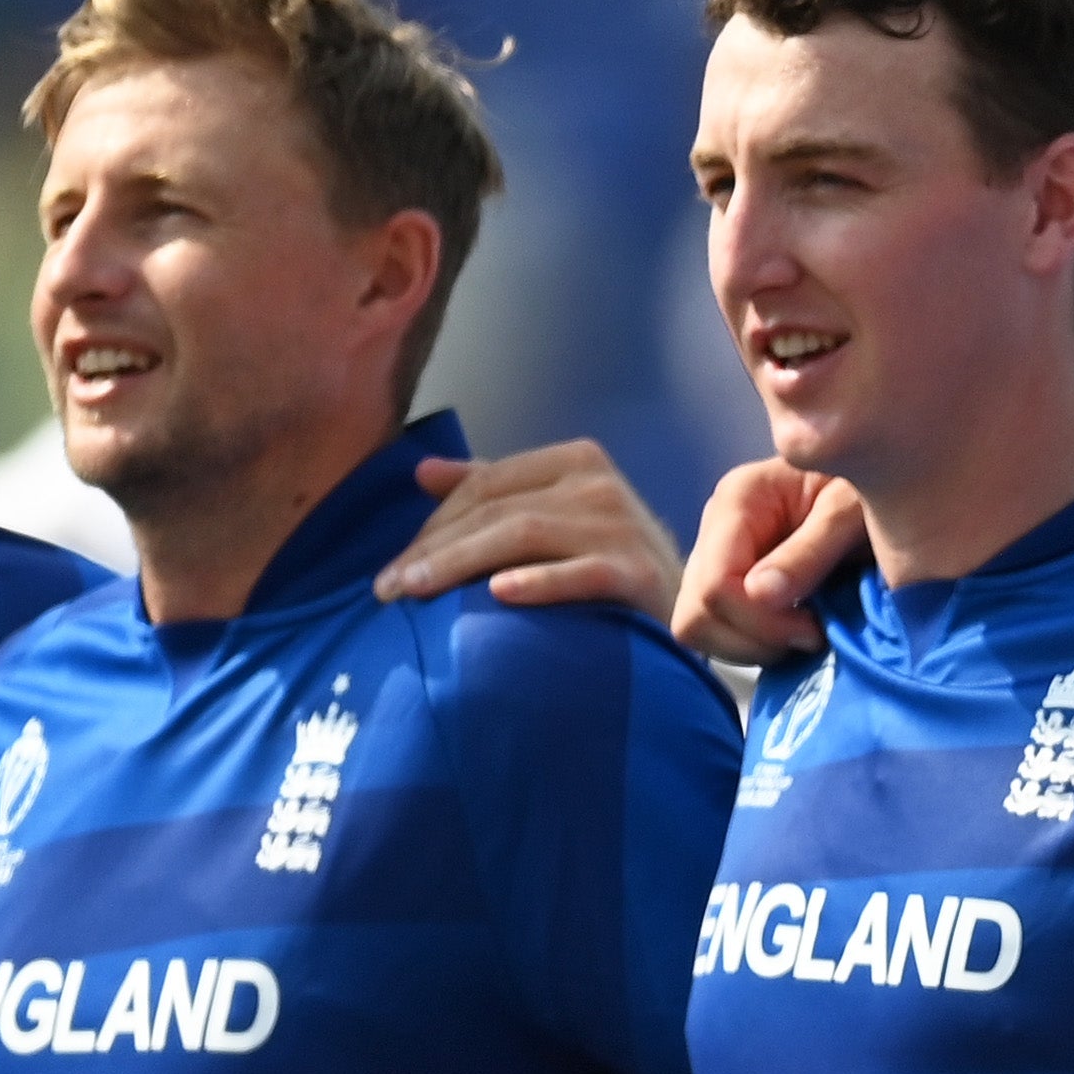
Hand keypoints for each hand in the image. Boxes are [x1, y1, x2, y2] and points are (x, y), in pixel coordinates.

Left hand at [374, 439, 684, 620]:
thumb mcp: (554, 518)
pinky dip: (538, 583)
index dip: (432, 524)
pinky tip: (498, 595)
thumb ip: (493, 492)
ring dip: (458, 565)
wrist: (687, 613)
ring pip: (522, 535)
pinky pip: (579, 573)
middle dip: (432, 550)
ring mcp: (622, 525)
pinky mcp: (639, 571)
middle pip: (496, 510)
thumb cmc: (607, 567)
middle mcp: (599, 484)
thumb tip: (421, 472)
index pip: (486, 485)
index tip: (393, 568)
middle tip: (386, 590)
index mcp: (576, 461)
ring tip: (413, 595)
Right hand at [676, 460, 875, 667]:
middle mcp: (717, 527)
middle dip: (753, 639)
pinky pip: (721, 632)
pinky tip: (797, 630)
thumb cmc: (878, 487)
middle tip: (812, 634)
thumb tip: (758, 594)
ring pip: (701, 630)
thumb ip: (810, 551)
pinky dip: (756, 644)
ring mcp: (719, 556)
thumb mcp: (852, 514)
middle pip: (696, 614)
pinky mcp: (733, 582)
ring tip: (807, 632)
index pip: (715, 584)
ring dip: (754, 646)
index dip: (760, 622)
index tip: (814, 628)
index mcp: (739, 498)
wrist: (892, 480)